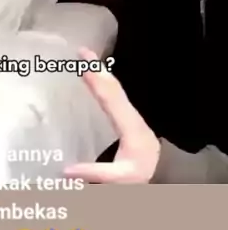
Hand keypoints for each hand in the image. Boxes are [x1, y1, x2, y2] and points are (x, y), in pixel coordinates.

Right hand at [64, 47, 160, 183]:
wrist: (163, 175)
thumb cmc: (140, 176)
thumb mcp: (120, 179)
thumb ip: (95, 173)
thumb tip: (65, 169)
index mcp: (130, 127)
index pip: (111, 100)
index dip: (97, 82)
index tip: (84, 66)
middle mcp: (131, 116)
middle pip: (113, 88)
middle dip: (98, 68)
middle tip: (82, 51)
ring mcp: (131, 115)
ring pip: (115, 89)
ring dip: (101, 71)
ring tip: (87, 58)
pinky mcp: (129, 117)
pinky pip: (115, 94)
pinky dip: (105, 82)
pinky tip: (97, 77)